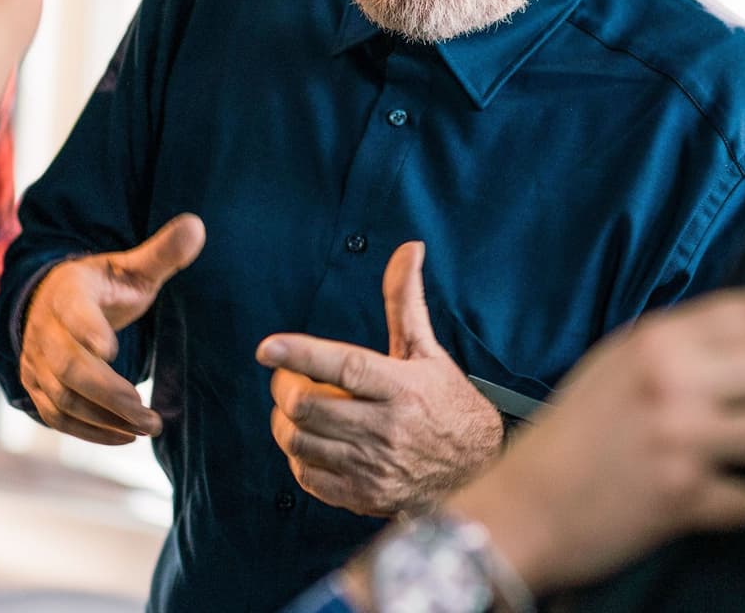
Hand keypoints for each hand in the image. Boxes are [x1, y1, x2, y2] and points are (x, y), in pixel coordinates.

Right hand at [19, 213, 203, 444]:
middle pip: (69, 366)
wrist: (50, 302)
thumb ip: (161, 253)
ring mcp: (37, 363)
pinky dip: (89, 431)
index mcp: (68, 293)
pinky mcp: (38, 388)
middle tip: (148, 412)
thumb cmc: (102, 286)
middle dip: (110, 393)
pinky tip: (125, 436)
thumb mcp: (130, 267)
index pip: (73, 311)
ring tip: (148, 426)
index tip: (111, 349)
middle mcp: (45, 330)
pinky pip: (56, 417)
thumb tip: (198, 224)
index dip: (88, 330)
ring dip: (105, 418)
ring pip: (63, 397)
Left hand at [255, 241, 502, 516]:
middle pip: (309, 407)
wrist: (477, 470)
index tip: (267, 347)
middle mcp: (388, 428)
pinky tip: (312, 442)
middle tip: (286, 378)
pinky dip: (299, 457)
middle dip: (285, 388)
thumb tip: (408, 248)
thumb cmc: (447, 403)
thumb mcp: (427, 351)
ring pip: (300, 442)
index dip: (301, 355)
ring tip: (296, 410)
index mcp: (402, 387)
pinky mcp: (364, 496)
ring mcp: (374, 467)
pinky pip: (308, 476)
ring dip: (286, 423)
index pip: (345, 367)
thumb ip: (405, 301)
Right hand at [444, 288, 744, 595]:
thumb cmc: (570, 438)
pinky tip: (702, 496)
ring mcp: (680, 437)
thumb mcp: (615, 364)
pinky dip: (732, 503)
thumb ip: (677, 345)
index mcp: (655, 340)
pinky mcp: (683, 494)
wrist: (521, 507)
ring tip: (737, 453)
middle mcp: (671, 380)